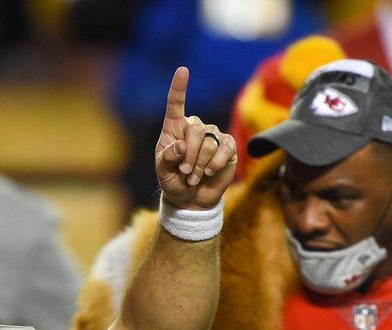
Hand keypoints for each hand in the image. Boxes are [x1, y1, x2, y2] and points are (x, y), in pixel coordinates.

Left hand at [155, 67, 236, 210]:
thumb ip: (167, 158)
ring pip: (209, 144)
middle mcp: (195, 127)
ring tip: (194, 177)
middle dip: (189, 156)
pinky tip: (210, 172)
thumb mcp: (162, 171)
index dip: (179, 87)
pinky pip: (225, 149)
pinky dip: (216, 163)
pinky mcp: (228, 147)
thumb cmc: (173, 180)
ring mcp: (213, 135)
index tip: (183, 70)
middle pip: (195, 130)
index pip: (176, 104)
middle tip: (185, 173)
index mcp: (175, 128)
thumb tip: (181, 146)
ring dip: (200, 165)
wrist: (191, 198)